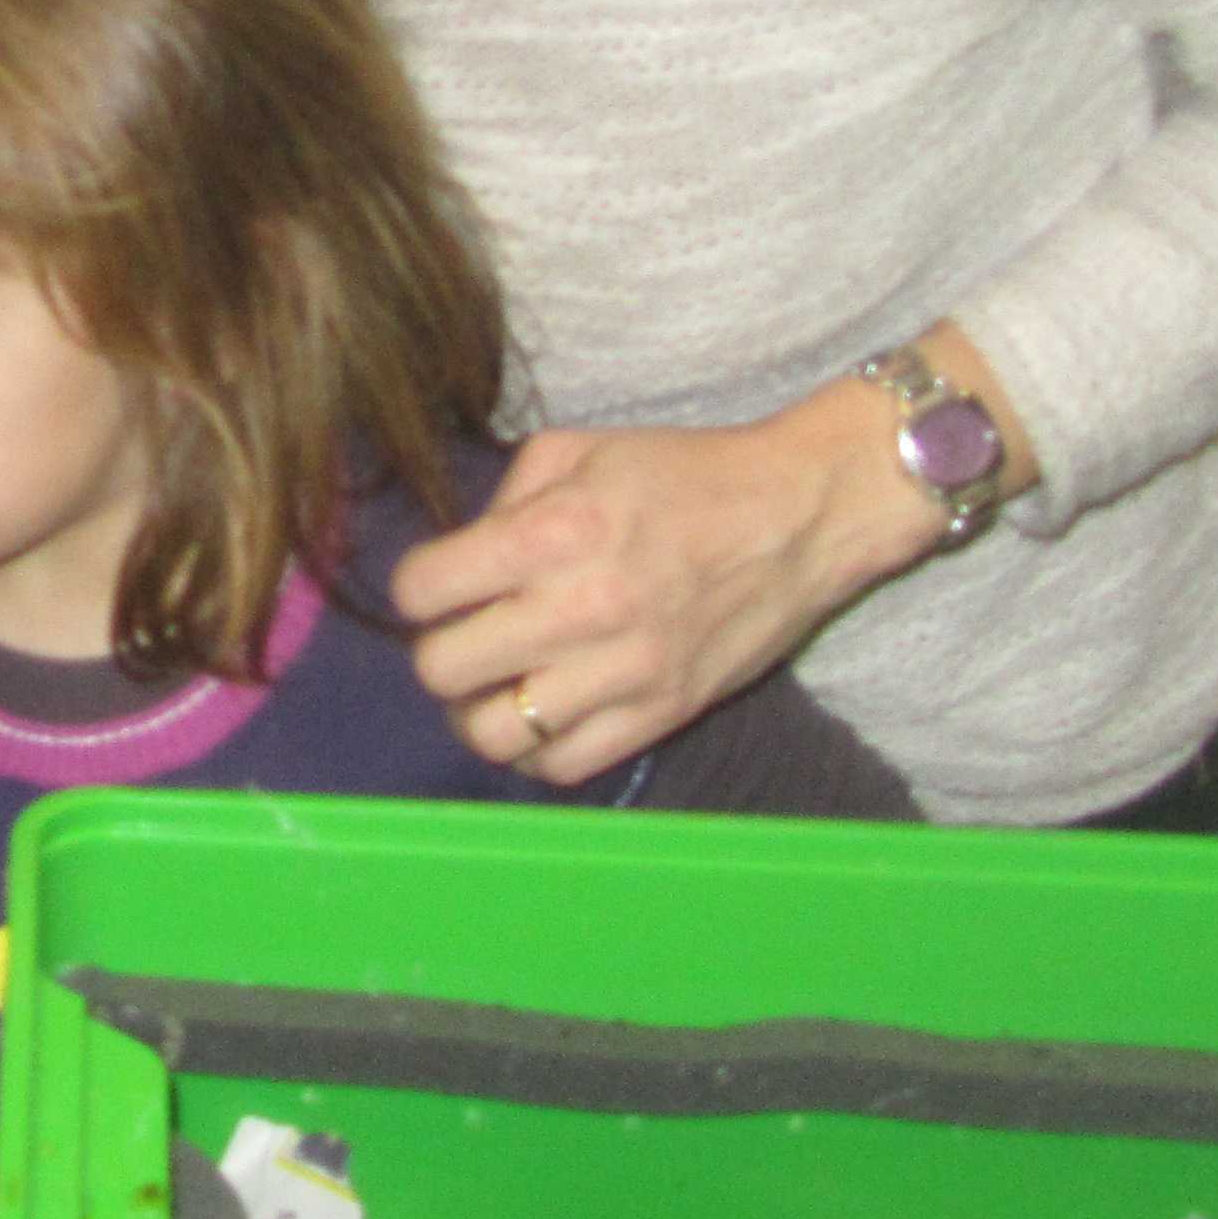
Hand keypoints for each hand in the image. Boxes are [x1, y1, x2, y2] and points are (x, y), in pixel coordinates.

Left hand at [393, 342, 1025, 788]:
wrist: (801, 514)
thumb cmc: (686, 475)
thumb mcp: (581, 451)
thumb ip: (504, 501)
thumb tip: (457, 561)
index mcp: (553, 531)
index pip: (423, 590)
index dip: (416, 590)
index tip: (437, 588)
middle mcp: (581, 607)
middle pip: (443, 670)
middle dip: (439, 652)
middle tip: (463, 636)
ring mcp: (624, 671)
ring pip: (494, 734)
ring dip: (478, 712)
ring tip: (495, 686)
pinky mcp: (661, 714)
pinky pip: (563, 767)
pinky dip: (535, 752)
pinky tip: (541, 717)